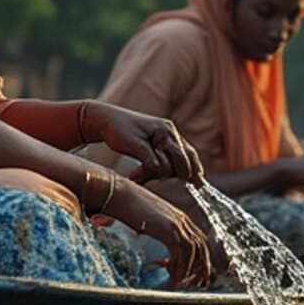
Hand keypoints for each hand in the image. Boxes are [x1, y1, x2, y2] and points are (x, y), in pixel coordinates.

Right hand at [83, 101, 202, 182]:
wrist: (105, 120)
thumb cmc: (128, 135)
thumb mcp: (149, 143)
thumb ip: (164, 154)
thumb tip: (181, 174)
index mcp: (170, 131)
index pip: (190, 152)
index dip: (195, 169)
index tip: (198, 184)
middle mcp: (167, 132)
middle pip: (183, 161)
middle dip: (178, 176)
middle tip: (160, 180)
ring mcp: (155, 137)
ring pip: (168, 167)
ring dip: (155, 176)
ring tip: (138, 174)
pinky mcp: (141, 145)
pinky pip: (153, 167)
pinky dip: (145, 174)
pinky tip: (134, 174)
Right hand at [107, 179, 211, 287]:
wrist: (120, 194)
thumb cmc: (130, 207)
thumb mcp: (151, 219)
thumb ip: (159, 228)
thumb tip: (155, 237)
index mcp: (180, 218)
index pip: (199, 240)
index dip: (201, 257)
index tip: (197, 272)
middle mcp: (182, 221)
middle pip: (202, 246)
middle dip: (202, 267)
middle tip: (197, 283)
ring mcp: (176, 224)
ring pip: (193, 251)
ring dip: (188, 270)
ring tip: (179, 283)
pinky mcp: (168, 230)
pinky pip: (180, 253)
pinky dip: (178, 268)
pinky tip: (172, 277)